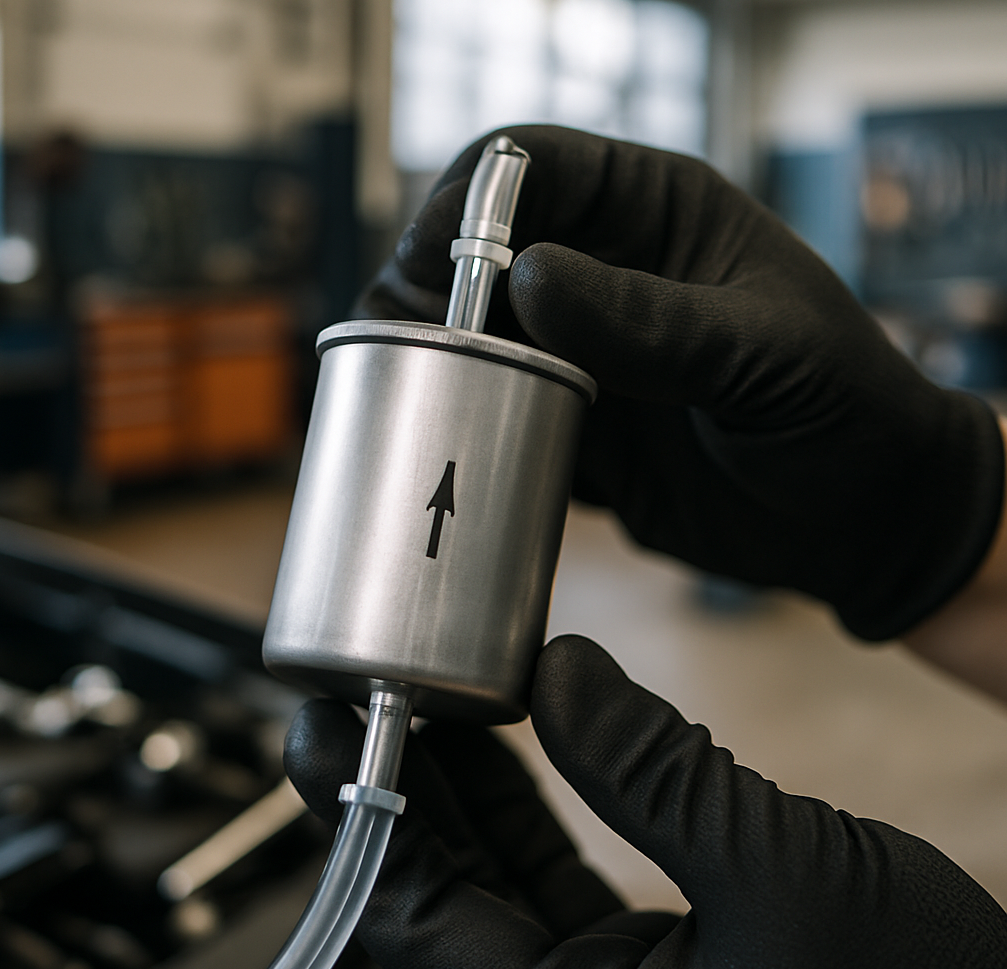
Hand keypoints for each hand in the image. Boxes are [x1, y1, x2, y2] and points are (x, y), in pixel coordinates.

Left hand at [285, 635, 1006, 968]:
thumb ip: (653, 769)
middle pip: (443, 894)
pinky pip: (550, 878)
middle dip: (399, 789)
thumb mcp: (780, 872)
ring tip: (426, 698)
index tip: (317, 728)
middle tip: (363, 694)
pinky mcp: (643, 966)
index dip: (358, 814)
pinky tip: (515, 734)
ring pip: (494, 882)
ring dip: (461, 789)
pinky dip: (528, 804)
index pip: (418, 919)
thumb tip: (561, 672)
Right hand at [358, 125, 1003, 639]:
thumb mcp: (763, 353)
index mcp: (659, 216)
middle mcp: (611, 276)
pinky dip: (466, 426)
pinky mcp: (580, 426)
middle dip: (428, 283)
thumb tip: (529, 281)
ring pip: (483, 336)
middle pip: (486, 252)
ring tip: (396, 387)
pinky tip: (438, 443)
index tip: (429, 256)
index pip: (538, 166)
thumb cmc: (843, 410)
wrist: (858, 519)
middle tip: (394, 333)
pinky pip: (504, 414)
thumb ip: (653, 320)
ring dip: (435, 356)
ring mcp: (589, 354)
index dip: (470, 198)